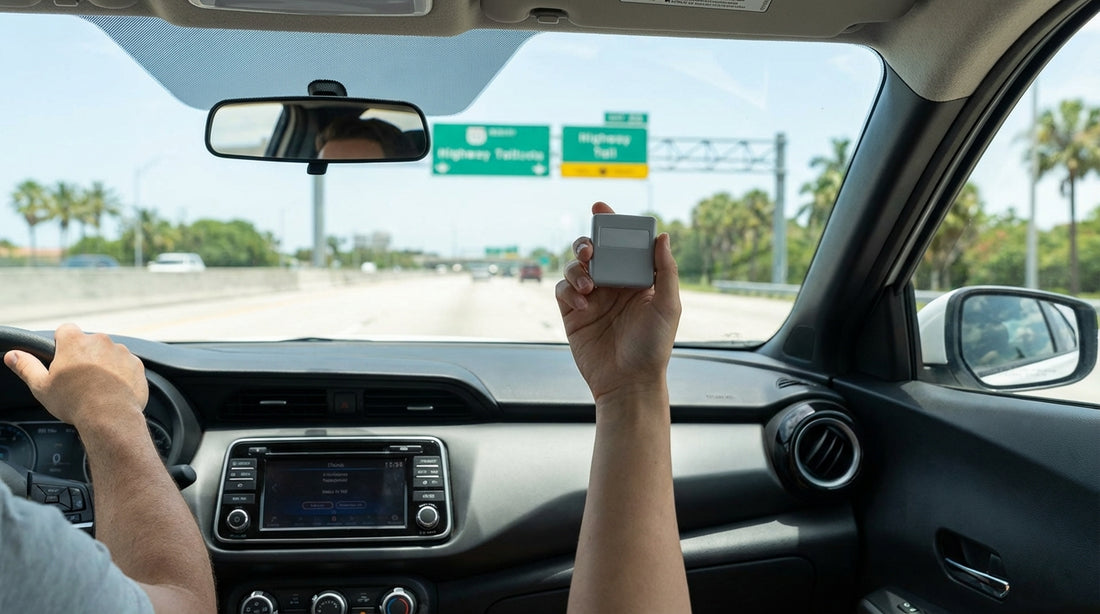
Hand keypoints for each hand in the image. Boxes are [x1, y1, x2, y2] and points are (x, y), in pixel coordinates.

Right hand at [3, 324, 147, 430]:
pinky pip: (126, 365)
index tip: (62, 359)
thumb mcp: (41, 386)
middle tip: (78, 378)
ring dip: (104, 365)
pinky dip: (121, 374)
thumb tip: (13, 355)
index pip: (65, 330)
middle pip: (88, 343)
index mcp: (74, 341)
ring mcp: (121, 351)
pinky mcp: (136, 364)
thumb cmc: (75, 401)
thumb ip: (26, 366)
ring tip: (97, 387)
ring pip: (109, 354)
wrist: (110, 415)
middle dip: (84, 356)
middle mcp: (100, 340)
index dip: (62, 344)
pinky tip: (113, 390)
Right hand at [556, 202, 680, 403]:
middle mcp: (612, 284)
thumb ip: (665, 270)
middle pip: (593, 250)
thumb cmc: (653, 347)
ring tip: (588, 286)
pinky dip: (568, 291)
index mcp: (635, 278)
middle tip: (590, 250)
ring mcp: (591, 298)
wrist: (628, 382)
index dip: (611, 223)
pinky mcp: (572, 313)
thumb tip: (663, 236)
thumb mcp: (668, 306)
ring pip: (574, 267)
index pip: (622, 244)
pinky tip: (583, 304)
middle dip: (587, 242)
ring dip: (577, 268)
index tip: (601, 208)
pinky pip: (562, 290)